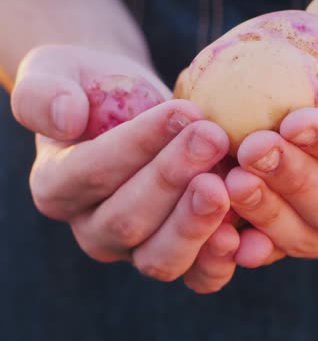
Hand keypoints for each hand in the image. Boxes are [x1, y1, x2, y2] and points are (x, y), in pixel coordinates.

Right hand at [11, 45, 238, 292]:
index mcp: (57, 185)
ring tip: (226, 184)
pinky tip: (245, 232)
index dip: (137, 145)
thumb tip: (66, 119)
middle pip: (128, 220)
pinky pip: (196, 274)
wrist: (129, 104)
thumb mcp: (56, 73)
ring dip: (196, 223)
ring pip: (161, 257)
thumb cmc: (95, 86)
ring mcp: (137, 245)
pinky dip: (219, 260)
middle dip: (173, 178)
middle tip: (213, 138)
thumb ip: (43, 94)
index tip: (182, 112)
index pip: (91, 173)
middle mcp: (93, 226)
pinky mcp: (178, 249)